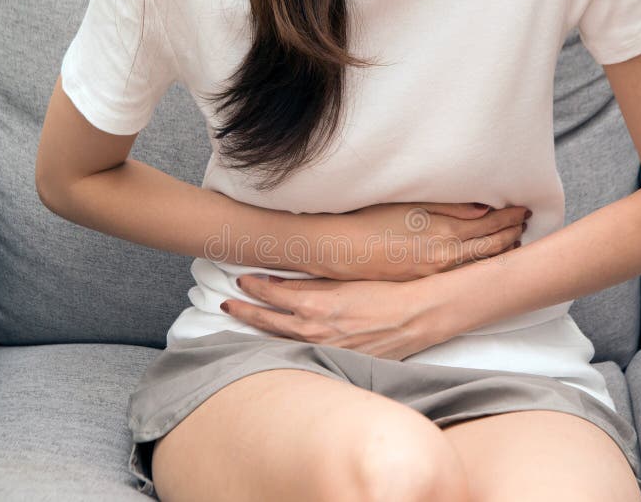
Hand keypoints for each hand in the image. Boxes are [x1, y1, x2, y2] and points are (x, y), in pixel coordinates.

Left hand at [222, 274, 448, 359]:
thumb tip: (279, 281)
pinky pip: (301, 351)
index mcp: (314, 306)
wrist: (413, 319)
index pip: (271, 294)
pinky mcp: (335, 360)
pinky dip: (284, 344)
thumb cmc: (383, 294)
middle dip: (245, 310)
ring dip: (259, 329)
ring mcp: (322, 349)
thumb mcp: (343, 281)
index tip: (242, 280)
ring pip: (280, 340)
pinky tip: (277, 341)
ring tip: (244, 320)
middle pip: (267, 321)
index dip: (253, 286)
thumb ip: (309, 284)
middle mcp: (313, 331)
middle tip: (227, 303)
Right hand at [307, 202, 529, 280]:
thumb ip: (450, 208)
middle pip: (490, 246)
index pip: (489, 225)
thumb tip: (484, 210)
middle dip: (510, 234)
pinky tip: (482, 260)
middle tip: (525, 223)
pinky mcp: (424, 280)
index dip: (509, 217)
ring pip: (478, 263)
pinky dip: (477, 264)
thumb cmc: (373, 220)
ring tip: (512, 241)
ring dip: (498, 251)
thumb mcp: (412, 205)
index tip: (523, 209)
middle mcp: (446, 256)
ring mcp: (436, 271)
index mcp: (445, 232)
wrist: (345, 249)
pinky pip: (461, 272)